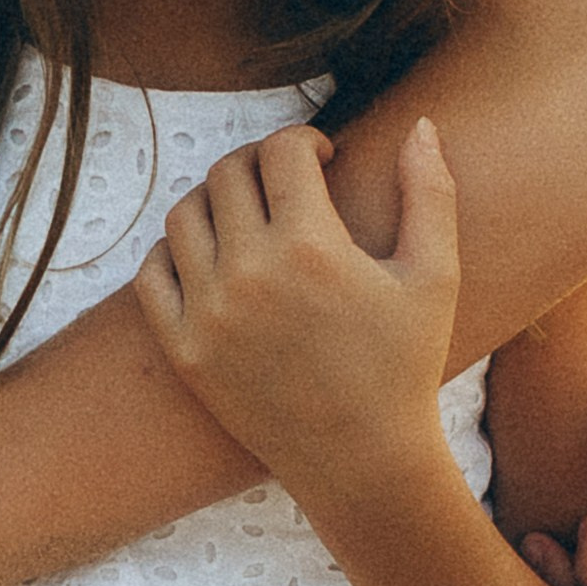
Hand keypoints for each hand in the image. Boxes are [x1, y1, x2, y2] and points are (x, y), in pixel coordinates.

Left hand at [133, 116, 459, 502]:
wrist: (363, 462)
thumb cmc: (405, 366)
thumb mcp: (434, 276)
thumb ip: (429, 192)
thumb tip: (422, 124)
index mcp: (311, 247)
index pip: (282, 151)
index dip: (304, 140)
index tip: (321, 157)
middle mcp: (249, 274)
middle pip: (228, 174)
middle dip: (258, 163)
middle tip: (284, 182)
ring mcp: (208, 313)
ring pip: (184, 215)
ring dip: (214, 200)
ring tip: (248, 215)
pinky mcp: (183, 350)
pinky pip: (152, 273)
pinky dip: (173, 252)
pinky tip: (211, 257)